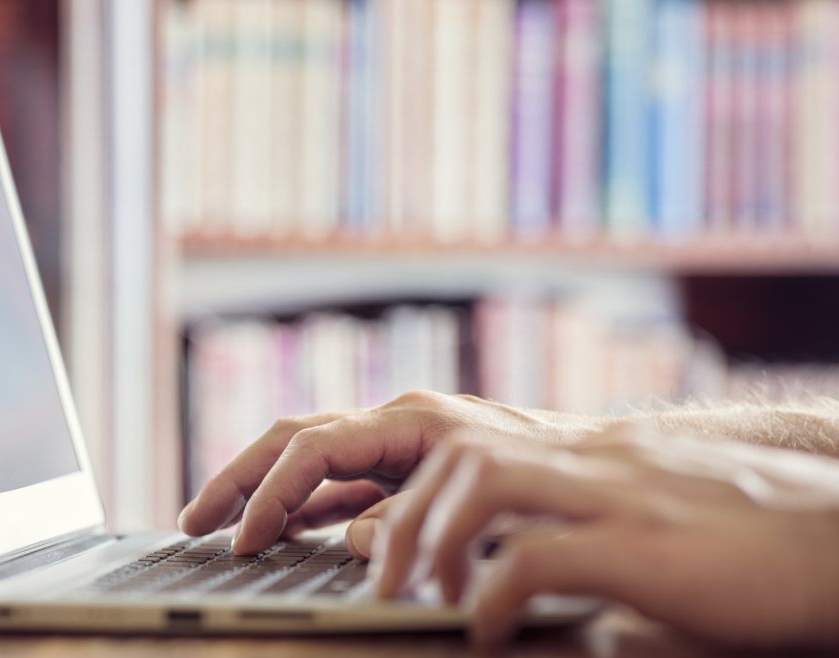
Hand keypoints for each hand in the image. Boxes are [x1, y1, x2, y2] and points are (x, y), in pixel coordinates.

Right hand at [177, 390, 598, 555]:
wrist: (600, 469)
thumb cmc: (555, 478)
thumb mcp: (486, 503)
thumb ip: (416, 518)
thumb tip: (353, 537)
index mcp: (412, 421)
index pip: (316, 448)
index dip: (272, 494)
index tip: (244, 538)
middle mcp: (397, 425)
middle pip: (294, 440)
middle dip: (239, 479)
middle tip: (193, 521)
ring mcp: (398, 446)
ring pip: (309, 459)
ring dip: (261, 491)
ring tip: (215, 525)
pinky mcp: (405, 472)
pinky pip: (337, 485)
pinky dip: (301, 506)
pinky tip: (277, 531)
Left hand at [373, 425, 838, 647]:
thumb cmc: (759, 551)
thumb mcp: (657, 530)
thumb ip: (589, 538)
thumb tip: (527, 580)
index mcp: (597, 458)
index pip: (479, 447)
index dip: (423, 494)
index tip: (400, 548)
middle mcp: (600, 462)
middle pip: (463, 454)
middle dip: (409, 516)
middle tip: (392, 579)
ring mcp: (622, 494)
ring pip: (484, 479)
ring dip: (438, 539)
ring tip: (432, 596)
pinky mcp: (647, 544)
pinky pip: (539, 554)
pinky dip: (495, 593)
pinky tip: (491, 628)